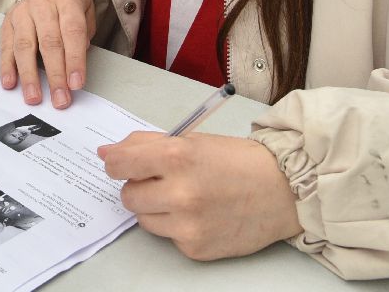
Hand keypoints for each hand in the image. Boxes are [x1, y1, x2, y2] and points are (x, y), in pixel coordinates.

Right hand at [0, 0, 94, 108]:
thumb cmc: (69, 6)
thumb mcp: (87, 12)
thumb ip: (85, 36)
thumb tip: (75, 64)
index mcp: (67, 0)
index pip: (72, 32)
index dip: (75, 60)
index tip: (76, 85)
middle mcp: (42, 4)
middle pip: (49, 42)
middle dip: (55, 75)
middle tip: (59, 99)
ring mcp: (22, 13)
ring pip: (24, 46)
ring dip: (29, 75)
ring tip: (34, 97)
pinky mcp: (7, 22)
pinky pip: (5, 46)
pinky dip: (7, 67)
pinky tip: (10, 83)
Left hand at [99, 132, 301, 260]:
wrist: (282, 190)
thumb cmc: (237, 161)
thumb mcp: (191, 140)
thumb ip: (146, 145)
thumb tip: (106, 153)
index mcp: (177, 156)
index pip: (119, 164)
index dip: (116, 163)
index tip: (120, 164)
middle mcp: (181, 192)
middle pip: (127, 196)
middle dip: (139, 187)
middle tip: (163, 181)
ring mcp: (188, 224)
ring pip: (143, 219)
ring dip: (156, 209)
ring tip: (185, 198)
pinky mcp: (195, 248)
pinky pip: (168, 237)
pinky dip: (177, 226)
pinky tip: (201, 215)